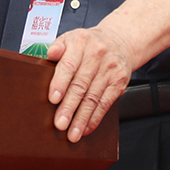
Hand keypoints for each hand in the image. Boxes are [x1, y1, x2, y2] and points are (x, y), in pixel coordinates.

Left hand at [45, 0, 169, 142]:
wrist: (123, 38)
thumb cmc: (90, 40)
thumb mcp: (73, 35)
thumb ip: (59, 44)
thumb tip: (46, 52)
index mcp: (84, 42)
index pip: (71, 63)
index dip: (61, 80)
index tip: (51, 97)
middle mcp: (99, 56)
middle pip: (82, 84)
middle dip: (70, 106)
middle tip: (59, 124)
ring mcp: (111, 71)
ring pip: (95, 97)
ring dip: (82, 117)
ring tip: (71, 134)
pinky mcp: (120, 83)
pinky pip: (108, 103)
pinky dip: (96, 118)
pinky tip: (87, 130)